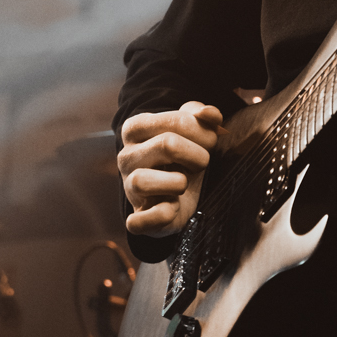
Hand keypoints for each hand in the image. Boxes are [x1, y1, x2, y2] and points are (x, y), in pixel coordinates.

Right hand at [118, 101, 221, 236]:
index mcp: (136, 128)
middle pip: (168, 145)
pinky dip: (159, 216)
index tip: (210, 142)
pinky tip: (173, 208)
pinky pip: (137, 221)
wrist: (178, 192)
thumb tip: (210, 114)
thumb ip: (203, 116)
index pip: (177, 121)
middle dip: (197, 155)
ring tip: (185, 183)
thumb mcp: (194, 131)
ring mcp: (129, 187)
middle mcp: (126, 156)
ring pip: (142, 181)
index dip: (203, 133)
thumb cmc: (184, 156)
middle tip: (202, 162)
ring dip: (177, 183)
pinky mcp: (136, 217)